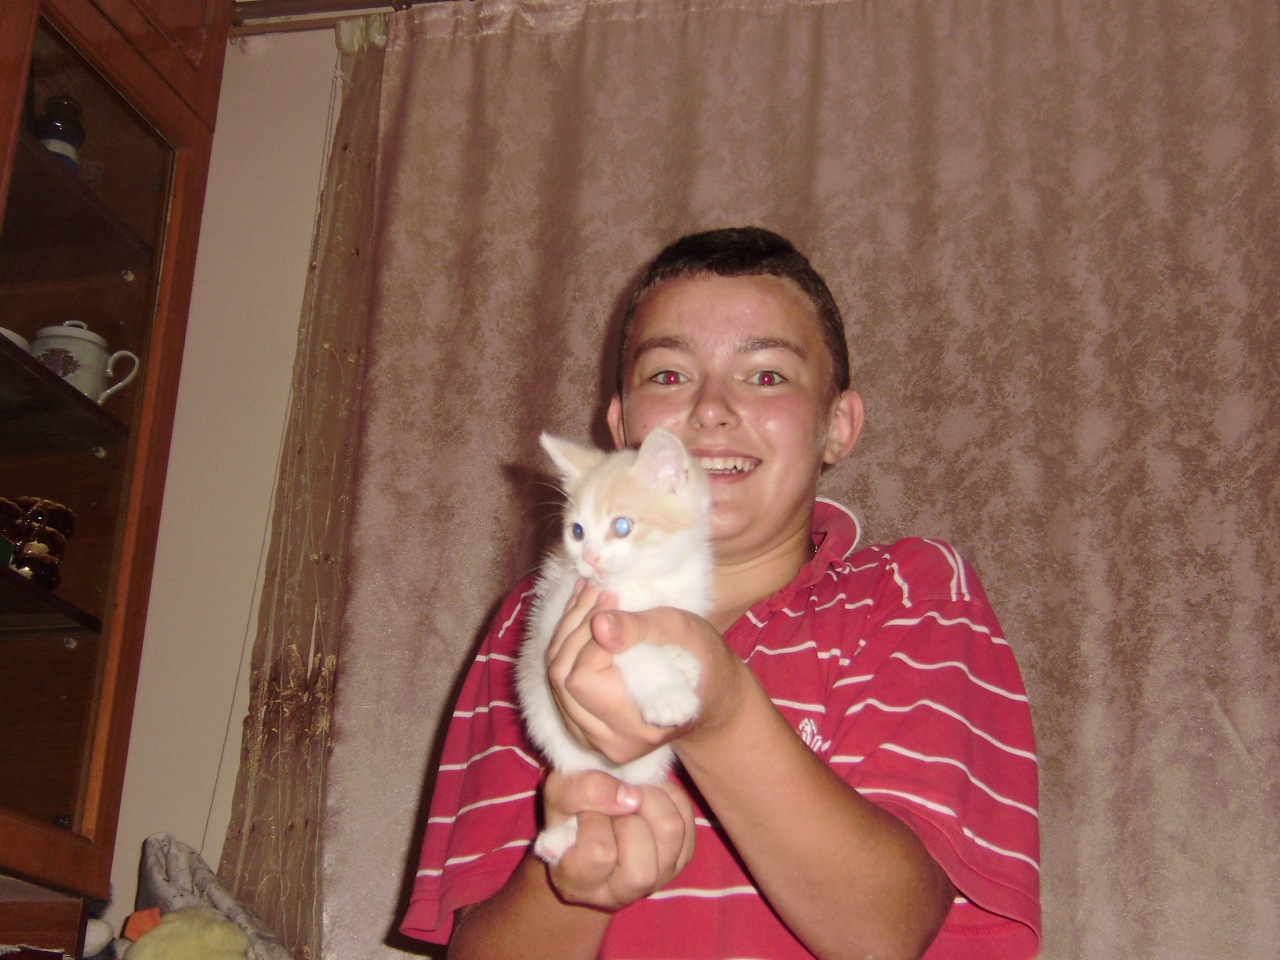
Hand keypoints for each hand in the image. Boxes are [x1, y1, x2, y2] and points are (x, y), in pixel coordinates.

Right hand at [542, 769, 695, 910]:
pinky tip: (648, 795)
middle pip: (641, 863)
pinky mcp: (682, 856)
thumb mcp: (558, 795)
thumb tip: (630, 796)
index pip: (599, 853)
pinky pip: (687, 818)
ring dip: (650, 800)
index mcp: (579, 884)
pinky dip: (669, 795)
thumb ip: (581, 791)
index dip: (594, 818)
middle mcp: (621, 892)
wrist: (591, 827)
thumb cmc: (568, 814)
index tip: (585, 811)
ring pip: (670, 832)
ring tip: (632, 794)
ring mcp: (658, 878)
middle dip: (625, 814)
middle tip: (611, 803)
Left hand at [554, 606, 750, 762]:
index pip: (585, 677)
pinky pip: (559, 682)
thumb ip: (640, 629)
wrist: (711, 697)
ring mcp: (594, 738)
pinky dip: (567, 643)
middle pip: (563, 679)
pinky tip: (584, 614)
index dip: (591, 634)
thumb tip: (598, 625)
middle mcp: (612, 743)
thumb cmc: (702, 662)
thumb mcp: (683, 633)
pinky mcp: (583, 727)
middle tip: (598, 590)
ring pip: (555, 679)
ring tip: (590, 595)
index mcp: (639, 727)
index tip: (612, 599)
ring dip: (567, 630)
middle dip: (574, 627)